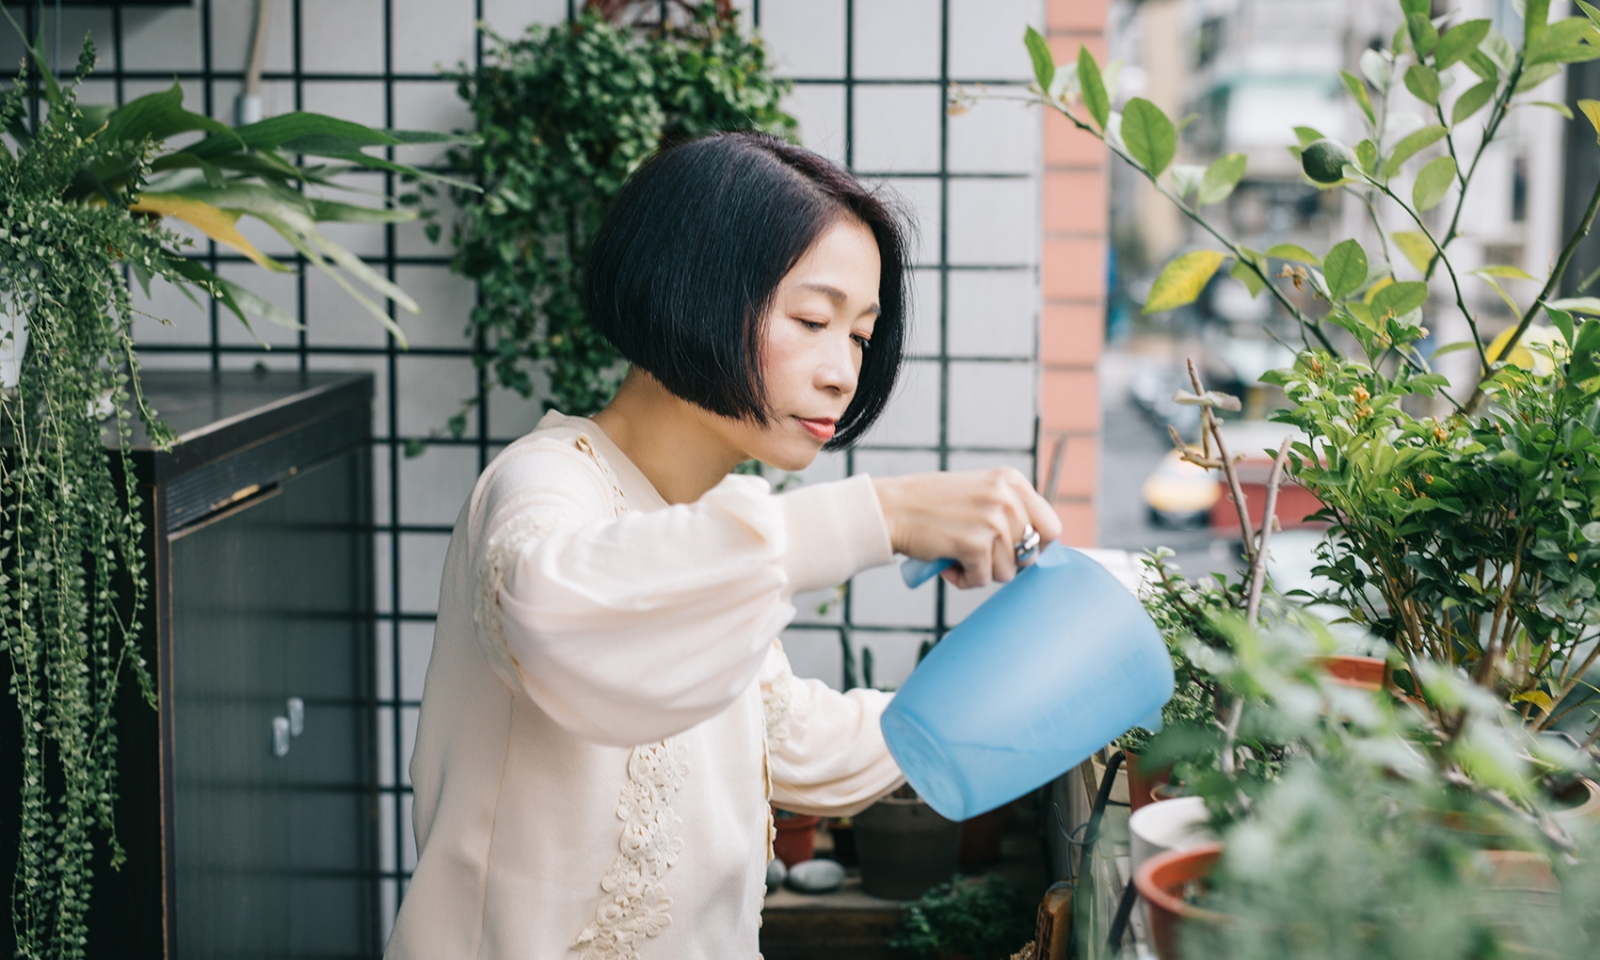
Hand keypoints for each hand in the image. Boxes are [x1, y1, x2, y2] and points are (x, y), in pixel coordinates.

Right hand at [872, 468, 1061, 587]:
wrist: (893, 508)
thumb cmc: (934, 505)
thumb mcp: (982, 493)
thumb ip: (1011, 511)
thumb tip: (1039, 549)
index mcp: (1013, 482)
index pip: (1052, 528)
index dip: (1035, 547)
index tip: (1016, 552)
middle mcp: (1007, 498)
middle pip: (1030, 555)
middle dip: (1005, 562)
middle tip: (978, 552)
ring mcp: (992, 521)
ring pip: (1007, 572)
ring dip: (981, 571)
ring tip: (958, 553)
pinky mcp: (974, 544)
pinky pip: (981, 580)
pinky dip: (963, 579)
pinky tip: (948, 562)